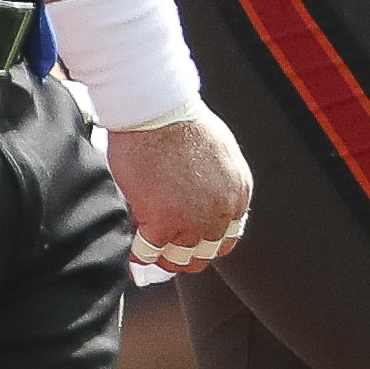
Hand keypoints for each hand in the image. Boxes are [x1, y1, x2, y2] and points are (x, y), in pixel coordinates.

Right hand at [108, 108, 251, 275]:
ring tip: (146, 245)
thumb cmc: (180, 120)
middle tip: (164, 247)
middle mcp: (221, 210)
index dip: (204, 241)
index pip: (227, 236)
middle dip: (182, 253)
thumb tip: (202, 198)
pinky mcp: (162, 221)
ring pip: (177, 258)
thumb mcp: (219, 152)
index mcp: (238, 191)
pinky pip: (149, 252)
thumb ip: (218, 182)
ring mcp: (193, 219)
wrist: (158, 110)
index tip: (188, 240)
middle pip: (204, 253)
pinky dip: (138, 252)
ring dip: (160, 255)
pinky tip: (132, 242)